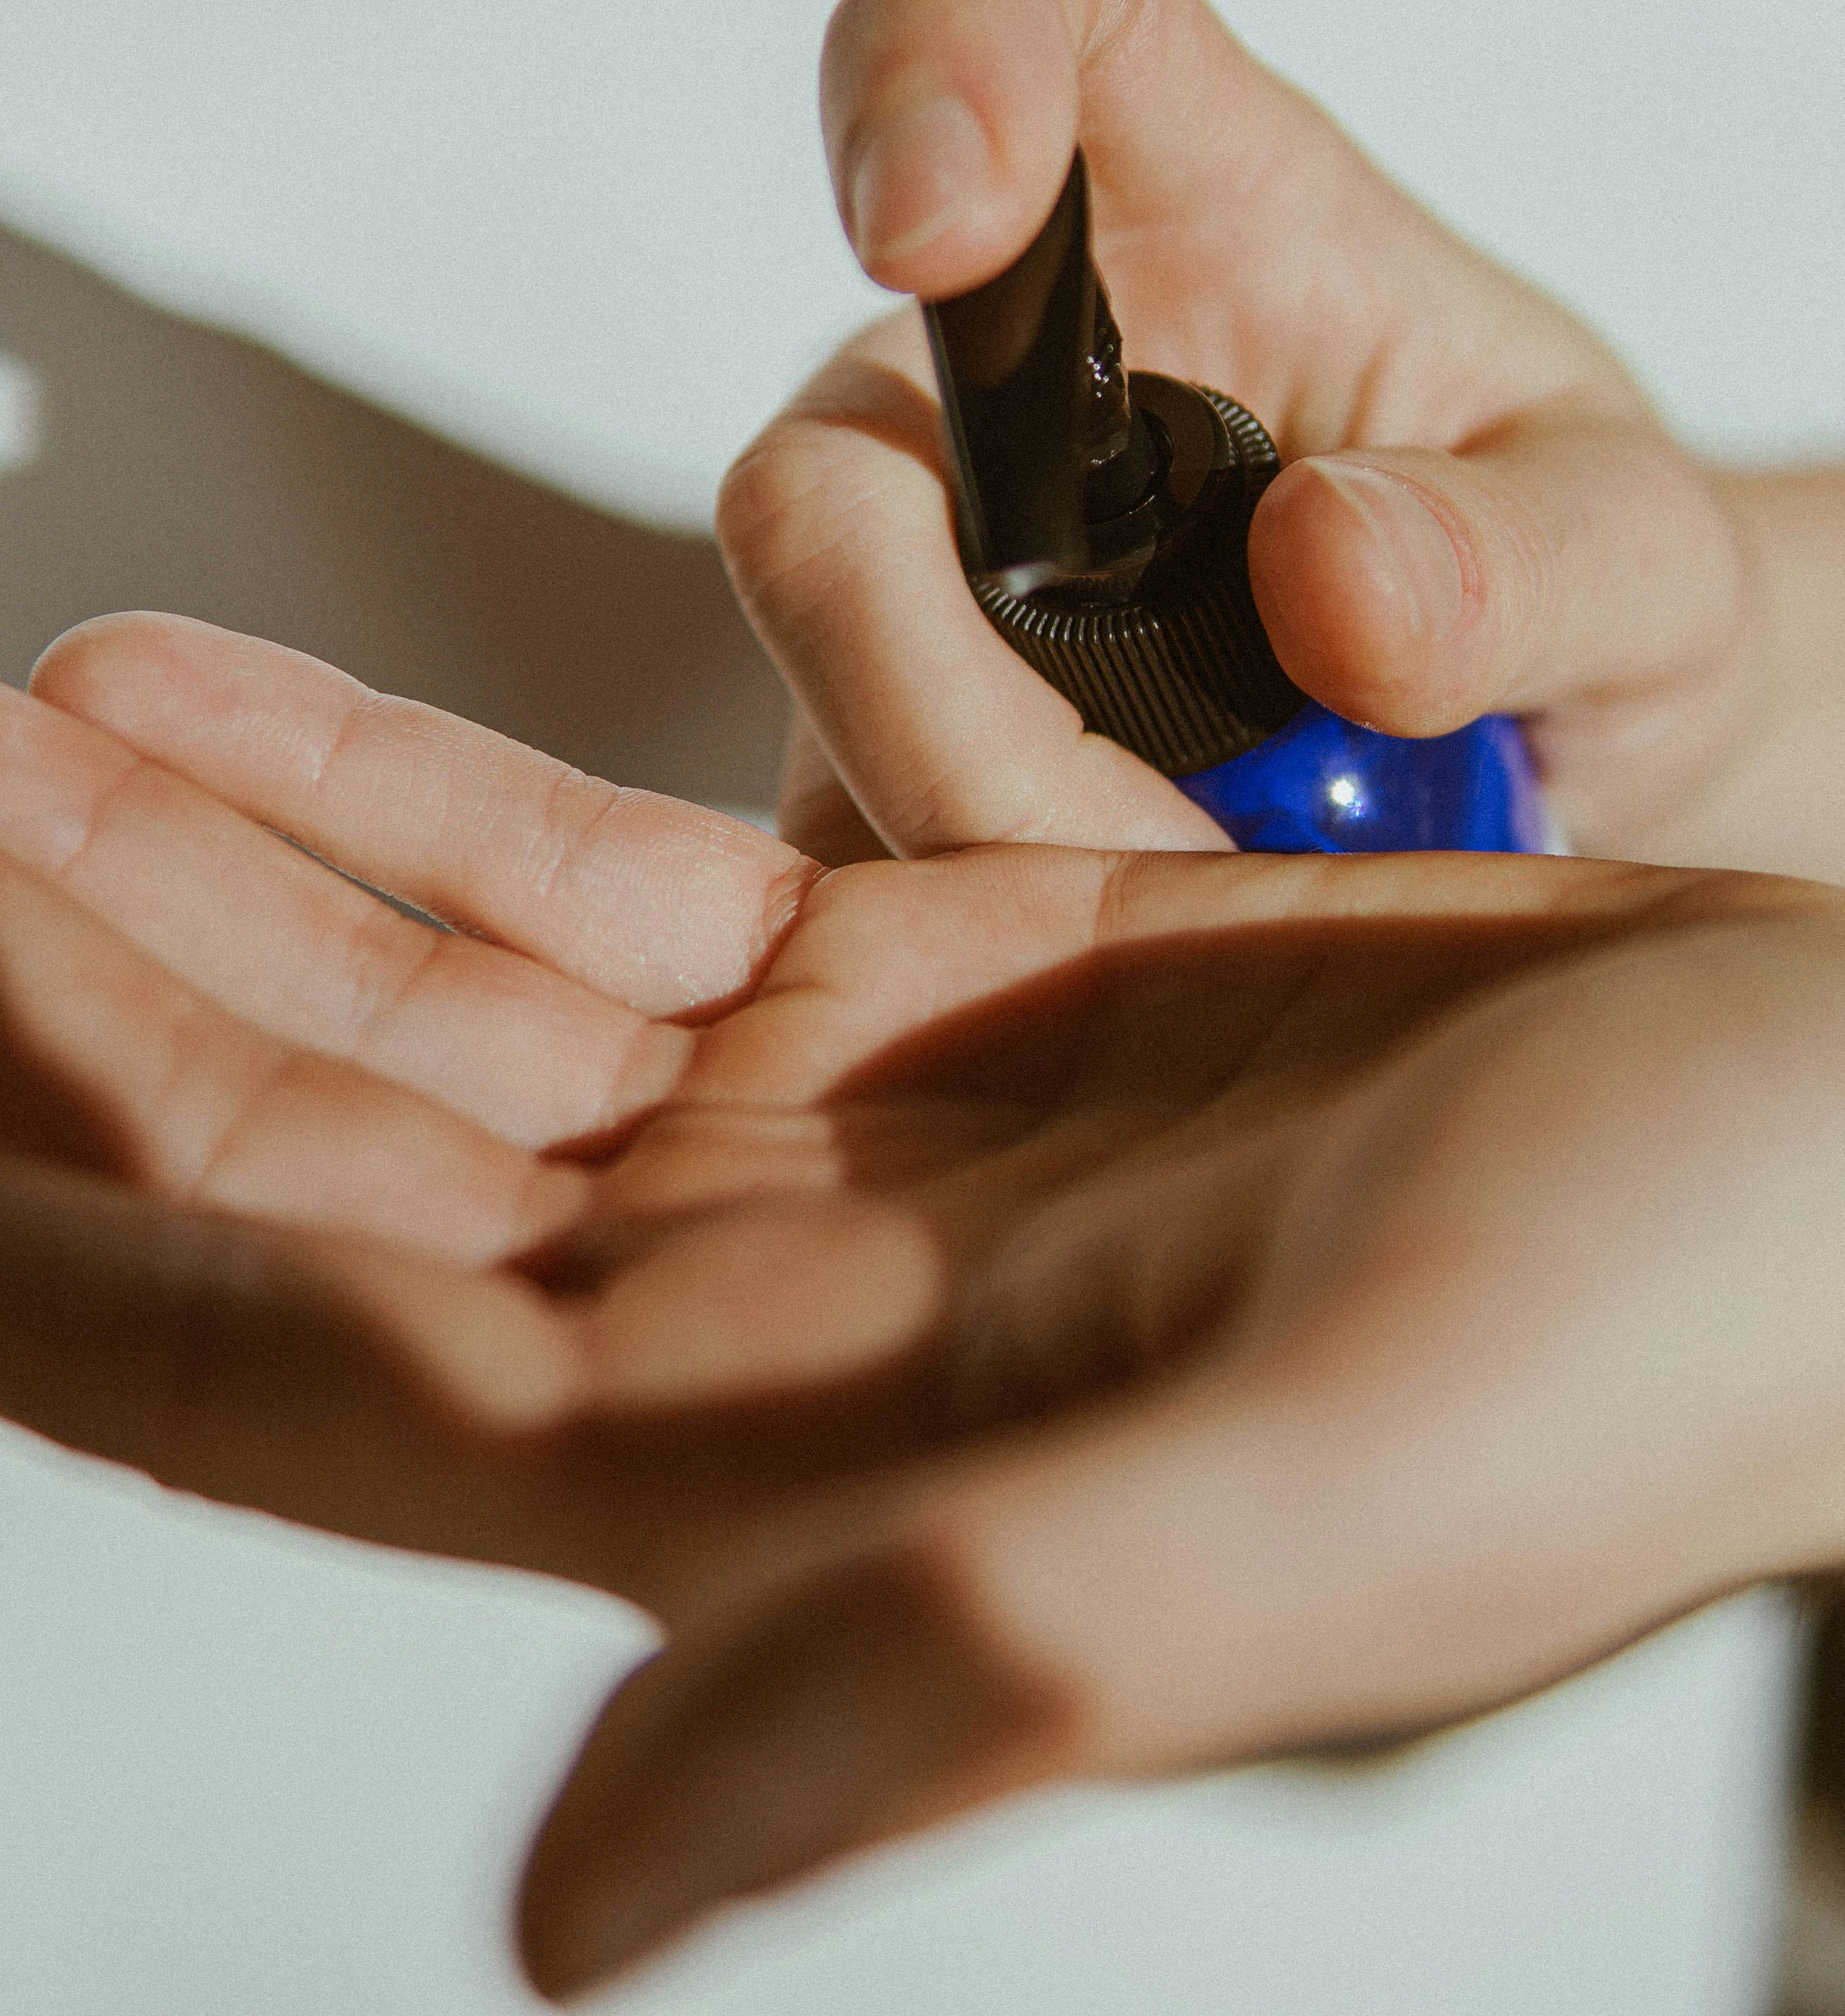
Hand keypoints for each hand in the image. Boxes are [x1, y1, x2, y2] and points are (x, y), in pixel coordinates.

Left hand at [8, 617, 1844, 1998]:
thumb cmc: (1697, 1315)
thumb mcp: (1372, 1484)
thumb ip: (981, 1662)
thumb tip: (578, 1914)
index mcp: (804, 1475)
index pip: (302, 1388)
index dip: (51, 1253)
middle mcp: (766, 1319)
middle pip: (302, 1179)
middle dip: (68, 1007)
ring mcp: (833, 1142)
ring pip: (411, 1013)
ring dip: (201, 876)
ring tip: (23, 726)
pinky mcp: (936, 981)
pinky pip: (588, 883)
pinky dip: (398, 796)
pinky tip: (237, 718)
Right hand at [715, 0, 1802, 870]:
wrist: (1540, 742)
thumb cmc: (1578, 583)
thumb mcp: (1646, 571)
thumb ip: (1536, 563)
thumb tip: (1329, 575)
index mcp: (1209, 192)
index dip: (934, 47)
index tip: (931, 224)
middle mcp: (1012, 360)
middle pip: (827, 459)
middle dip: (939, 679)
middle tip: (1167, 844)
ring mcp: (925, 548)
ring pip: (821, 685)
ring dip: (991, 830)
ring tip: (1221, 895)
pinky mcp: (882, 715)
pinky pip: (845, 821)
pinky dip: (965, 919)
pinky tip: (1130, 936)